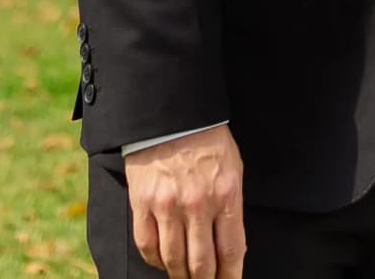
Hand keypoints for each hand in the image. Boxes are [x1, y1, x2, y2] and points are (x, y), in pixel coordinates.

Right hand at [127, 122, 244, 278]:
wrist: (172, 112)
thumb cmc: (207, 139)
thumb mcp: (232, 168)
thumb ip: (231, 208)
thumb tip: (230, 246)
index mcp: (225, 194)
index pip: (231, 250)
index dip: (230, 277)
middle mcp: (197, 203)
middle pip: (202, 264)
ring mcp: (168, 205)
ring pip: (173, 260)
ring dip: (180, 276)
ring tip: (184, 278)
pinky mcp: (143, 202)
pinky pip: (147, 245)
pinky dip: (155, 261)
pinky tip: (162, 261)